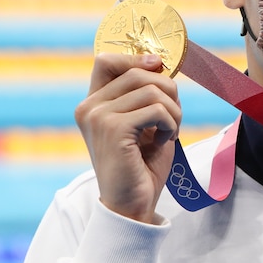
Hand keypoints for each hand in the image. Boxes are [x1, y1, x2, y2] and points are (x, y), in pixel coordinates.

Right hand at [74, 53, 181, 222]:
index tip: (159, 68)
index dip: (137, 58)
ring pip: (153, 90)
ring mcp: (99, 117)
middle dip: (169, 92)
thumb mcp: (144, 123)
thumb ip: (146, 95)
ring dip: (173, 111)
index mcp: (93, 104)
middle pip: (139, 73)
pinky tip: (164, 140)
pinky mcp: (114, 129)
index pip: (107, 60)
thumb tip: (160, 64)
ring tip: (170, 132)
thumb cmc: (140, 165)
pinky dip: (171, 124)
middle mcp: (89, 107)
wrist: (130, 204)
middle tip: (172, 119)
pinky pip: (157, 110)